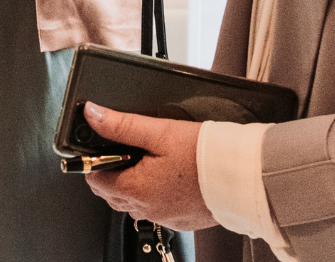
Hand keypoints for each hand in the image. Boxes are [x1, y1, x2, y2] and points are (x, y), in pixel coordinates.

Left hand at [80, 103, 214, 231]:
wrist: (242, 175)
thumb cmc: (204, 154)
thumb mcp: (159, 131)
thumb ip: (122, 124)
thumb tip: (92, 114)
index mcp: (137, 189)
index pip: (95, 179)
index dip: (95, 160)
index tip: (103, 146)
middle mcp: (148, 209)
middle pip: (111, 194)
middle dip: (111, 173)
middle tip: (126, 150)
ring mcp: (165, 217)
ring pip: (133, 203)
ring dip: (131, 184)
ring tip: (147, 161)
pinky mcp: (182, 220)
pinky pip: (156, 210)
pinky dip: (153, 195)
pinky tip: (166, 177)